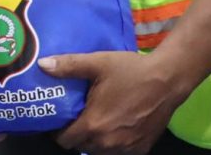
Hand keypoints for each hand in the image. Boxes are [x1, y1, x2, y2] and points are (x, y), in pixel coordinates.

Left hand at [40, 52, 186, 154]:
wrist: (167, 80)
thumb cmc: (130, 71)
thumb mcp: (98, 63)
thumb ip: (69, 66)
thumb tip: (42, 65)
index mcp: (93, 125)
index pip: (65, 140)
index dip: (58, 131)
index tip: (59, 119)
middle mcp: (107, 143)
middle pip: (81, 146)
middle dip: (76, 134)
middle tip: (77, 116)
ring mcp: (125, 149)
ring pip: (100, 151)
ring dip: (95, 140)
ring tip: (96, 120)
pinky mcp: (141, 149)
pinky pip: (119, 152)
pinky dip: (114, 144)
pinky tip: (116, 126)